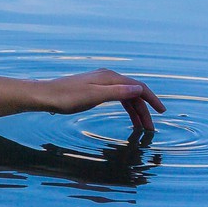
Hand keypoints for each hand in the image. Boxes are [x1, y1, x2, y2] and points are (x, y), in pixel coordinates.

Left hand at [40, 68, 164, 136]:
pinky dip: (123, 107)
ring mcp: (100, 82)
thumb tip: (139, 88)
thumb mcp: (94, 97)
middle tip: (150, 129)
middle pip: (133, 93)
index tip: (162, 112)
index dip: (152, 100)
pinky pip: (115, 97)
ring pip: (124, 96)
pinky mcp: (93, 89)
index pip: (138, 87)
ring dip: (134, 111)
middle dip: (144, 110)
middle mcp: (107, 77)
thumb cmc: (67, 98)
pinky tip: (125, 116)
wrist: (44, 95)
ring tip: (140, 127)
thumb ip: (117, 92)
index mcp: (110, 78)